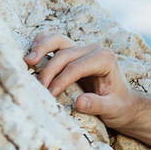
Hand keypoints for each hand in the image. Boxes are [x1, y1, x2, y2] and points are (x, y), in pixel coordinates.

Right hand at [25, 31, 140, 128]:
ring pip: (57, 40)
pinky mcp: (72, 50)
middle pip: (64, 55)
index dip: (60, 80)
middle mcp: (94, 49)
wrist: (122, 102)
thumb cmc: (117, 106)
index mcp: (105, 59)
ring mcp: (82, 48)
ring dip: (40, 48)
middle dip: (48, 71)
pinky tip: (31, 55)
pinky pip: (54, 41)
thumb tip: (80, 102)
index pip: (76, 67)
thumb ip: (97, 105)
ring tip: (28, 62)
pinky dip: (41, 43)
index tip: (50, 94)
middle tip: (38, 88)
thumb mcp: (112, 109)